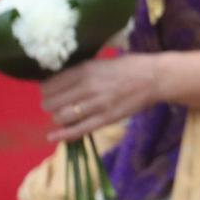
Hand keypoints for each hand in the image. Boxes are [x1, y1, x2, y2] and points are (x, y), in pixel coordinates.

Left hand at [41, 54, 160, 143]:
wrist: (154, 78)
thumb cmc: (130, 66)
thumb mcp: (102, 61)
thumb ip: (83, 71)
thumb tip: (62, 80)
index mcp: (86, 69)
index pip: (53, 84)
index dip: (46, 90)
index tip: (47, 92)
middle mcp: (87, 87)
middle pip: (53, 102)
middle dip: (49, 105)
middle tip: (51, 105)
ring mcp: (96, 104)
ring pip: (62, 116)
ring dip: (57, 118)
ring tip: (60, 116)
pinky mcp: (105, 119)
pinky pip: (78, 129)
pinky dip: (63, 135)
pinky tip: (52, 137)